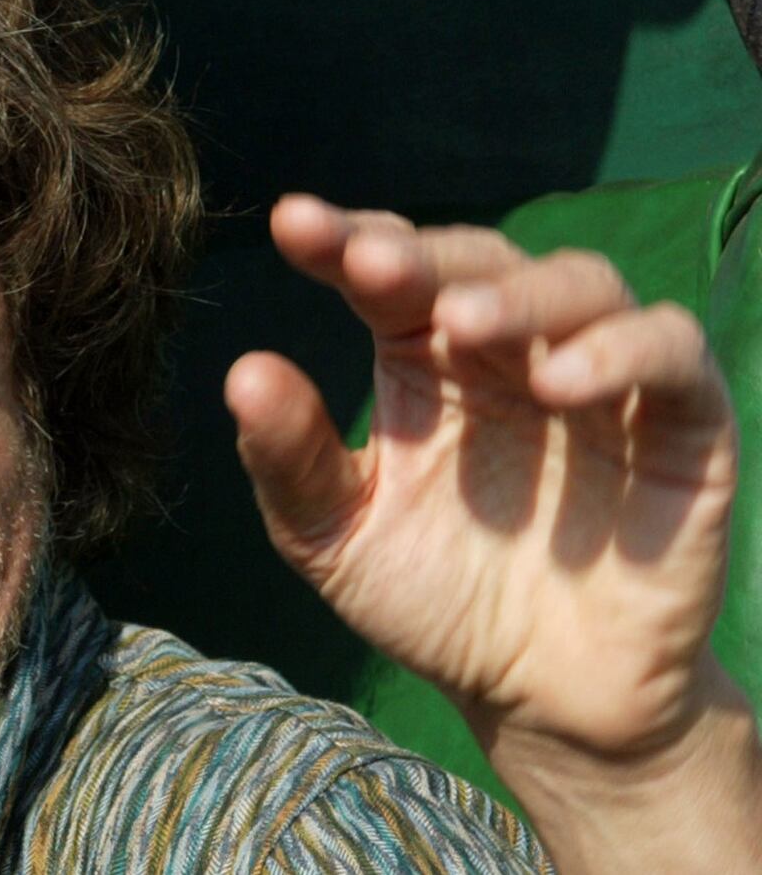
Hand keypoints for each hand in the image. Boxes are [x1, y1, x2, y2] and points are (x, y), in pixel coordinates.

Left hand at [226, 194, 738, 757]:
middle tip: (370, 262)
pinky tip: (561, 386)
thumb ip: (290, 459)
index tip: (291, 222)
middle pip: (479, 261)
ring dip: (522, 296)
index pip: (385, 275)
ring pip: (581, 284)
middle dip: (424, 254)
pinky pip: (670, 353)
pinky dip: (623, 352)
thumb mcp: (336, 536)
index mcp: (422, 360)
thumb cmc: (431, 598)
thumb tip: (241, 371)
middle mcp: (509, 352)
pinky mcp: (680, 423)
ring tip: (464, 322)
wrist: (536, 697)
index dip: (343, 239)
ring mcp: (598, 377)